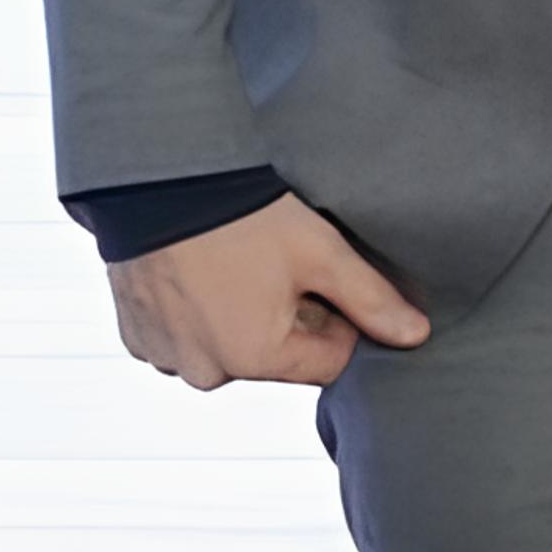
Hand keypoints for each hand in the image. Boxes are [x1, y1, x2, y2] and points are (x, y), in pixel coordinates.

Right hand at [108, 193, 428, 392]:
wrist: (158, 180)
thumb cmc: (243, 215)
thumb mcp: (320, 252)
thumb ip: (371, 299)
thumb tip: (417, 337)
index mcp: (255, 359)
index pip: (326, 363)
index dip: (336, 322)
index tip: (320, 281)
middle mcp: (205, 371)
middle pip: (273, 359)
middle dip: (284, 321)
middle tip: (274, 267)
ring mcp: (164, 356)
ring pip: (227, 350)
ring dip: (238, 319)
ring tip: (233, 266)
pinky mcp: (135, 336)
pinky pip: (181, 339)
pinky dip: (195, 315)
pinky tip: (198, 272)